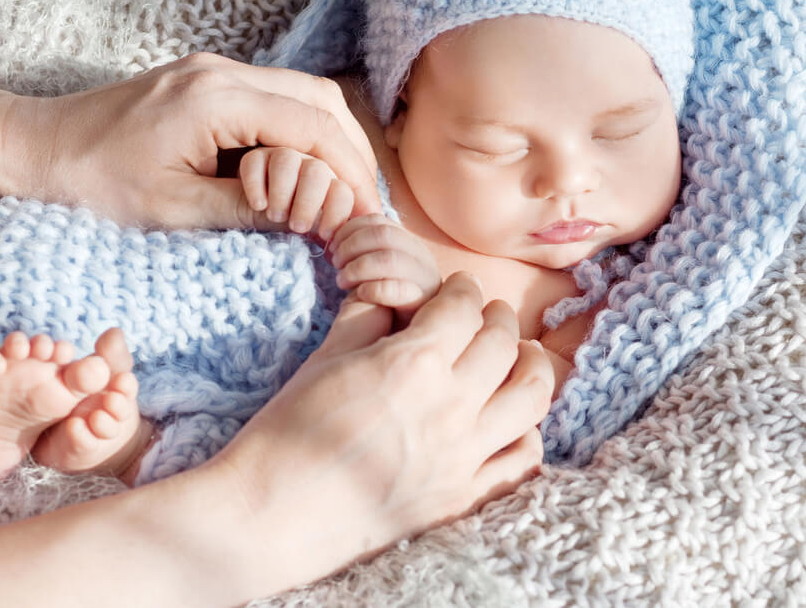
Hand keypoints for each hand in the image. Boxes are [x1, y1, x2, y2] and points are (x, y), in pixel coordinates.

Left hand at [6, 53, 380, 229]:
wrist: (41, 145)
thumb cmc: (96, 183)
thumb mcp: (174, 210)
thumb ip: (249, 209)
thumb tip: (313, 217)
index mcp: (215, 100)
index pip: (311, 125)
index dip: (349, 169)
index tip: (366, 210)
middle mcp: (223, 72)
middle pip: (321, 99)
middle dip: (351, 150)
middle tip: (364, 201)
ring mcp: (216, 69)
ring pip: (305, 92)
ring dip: (331, 138)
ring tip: (342, 188)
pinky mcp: (209, 78)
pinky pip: (277, 96)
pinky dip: (303, 130)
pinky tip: (305, 168)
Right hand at [209, 272, 552, 584]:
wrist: (272, 515)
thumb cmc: (287, 432)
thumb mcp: (326, 358)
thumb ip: (368, 317)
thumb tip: (393, 292)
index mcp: (413, 363)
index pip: (464, 307)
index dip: (463, 289)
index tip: (459, 289)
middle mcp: (450, 406)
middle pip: (505, 342)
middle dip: (499, 317)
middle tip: (487, 315)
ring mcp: (463, 456)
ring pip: (532, 396)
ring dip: (531, 365)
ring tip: (520, 355)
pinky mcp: (463, 496)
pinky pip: (524, 458)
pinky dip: (528, 430)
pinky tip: (512, 418)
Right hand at [237, 147, 355, 240]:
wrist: (260, 214)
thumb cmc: (293, 224)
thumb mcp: (315, 229)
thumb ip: (335, 230)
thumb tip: (359, 240)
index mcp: (330, 184)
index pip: (342, 191)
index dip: (336, 213)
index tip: (324, 235)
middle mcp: (309, 166)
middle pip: (317, 172)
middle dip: (308, 202)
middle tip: (297, 227)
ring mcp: (282, 158)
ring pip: (287, 160)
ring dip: (282, 192)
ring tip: (275, 215)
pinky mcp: (255, 158)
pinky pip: (255, 161)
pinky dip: (256, 184)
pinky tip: (258, 205)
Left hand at [328, 214, 441, 318]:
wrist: (409, 332)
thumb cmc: (387, 300)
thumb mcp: (377, 270)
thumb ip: (364, 251)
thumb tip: (332, 237)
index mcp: (409, 243)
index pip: (378, 222)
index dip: (350, 230)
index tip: (332, 245)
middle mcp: (421, 257)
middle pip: (383, 235)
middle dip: (351, 246)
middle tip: (335, 263)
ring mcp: (425, 279)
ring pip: (390, 259)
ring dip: (357, 267)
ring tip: (341, 281)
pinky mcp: (421, 303)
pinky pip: (398, 290)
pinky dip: (373, 289)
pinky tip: (360, 295)